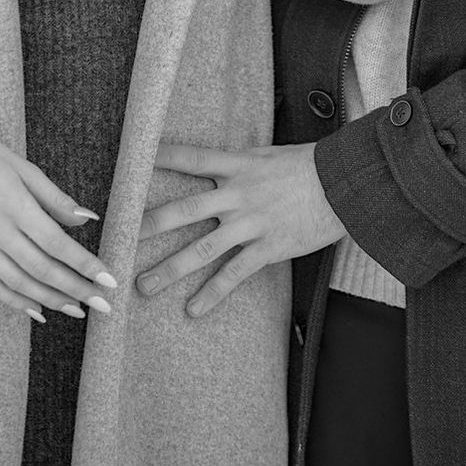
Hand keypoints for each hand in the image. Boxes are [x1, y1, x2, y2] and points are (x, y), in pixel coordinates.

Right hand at [0, 122, 117, 324]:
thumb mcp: (23, 167)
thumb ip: (55, 198)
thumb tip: (88, 219)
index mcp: (13, 203)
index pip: (56, 242)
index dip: (84, 264)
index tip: (109, 278)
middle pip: (41, 268)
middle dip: (76, 289)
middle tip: (103, 304)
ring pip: (18, 283)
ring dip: (51, 301)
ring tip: (78, 310)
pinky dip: (16, 303)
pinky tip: (38, 312)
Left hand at [135, 140, 345, 318]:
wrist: (347, 185)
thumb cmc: (307, 166)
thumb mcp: (267, 154)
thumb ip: (237, 164)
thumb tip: (213, 166)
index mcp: (238, 165)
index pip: (191, 157)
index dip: (160, 156)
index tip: (132, 158)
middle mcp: (239, 194)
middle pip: (184, 209)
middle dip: (148, 225)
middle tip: (118, 240)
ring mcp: (252, 222)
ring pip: (202, 249)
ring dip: (170, 269)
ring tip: (143, 286)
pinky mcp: (269, 247)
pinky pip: (235, 274)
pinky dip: (213, 294)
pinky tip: (193, 310)